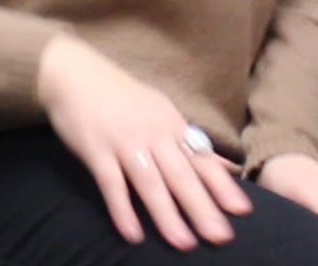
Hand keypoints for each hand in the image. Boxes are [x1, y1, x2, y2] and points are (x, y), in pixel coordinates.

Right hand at [36, 34, 251, 249]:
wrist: (75, 74)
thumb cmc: (121, 96)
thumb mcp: (161, 110)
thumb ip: (190, 141)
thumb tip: (226, 166)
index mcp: (170, 125)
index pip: (201, 159)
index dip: (221, 185)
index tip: (242, 210)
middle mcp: (152, 133)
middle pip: (181, 175)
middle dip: (202, 207)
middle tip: (220, 237)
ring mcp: (124, 142)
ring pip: (150, 182)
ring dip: (168, 215)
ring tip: (184, 244)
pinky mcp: (96, 150)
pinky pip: (112, 184)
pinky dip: (123, 209)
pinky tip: (133, 235)